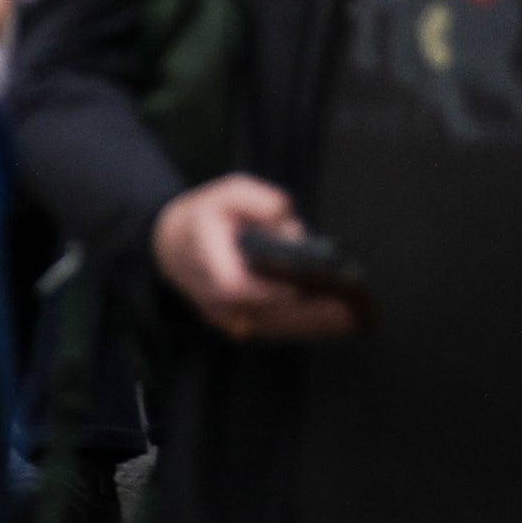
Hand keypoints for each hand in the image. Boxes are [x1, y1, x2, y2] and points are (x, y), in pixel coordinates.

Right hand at [151, 175, 360, 342]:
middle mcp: (209, 293)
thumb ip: (258, 200)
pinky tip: (334, 324)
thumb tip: (290, 226)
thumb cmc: (206, 216)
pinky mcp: (235, 326)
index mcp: (203, 256)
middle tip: (346, 307)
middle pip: (260, 311)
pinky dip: (304, 328)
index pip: (232, 285)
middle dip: (305, 311)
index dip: (266, 290)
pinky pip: (271, 330)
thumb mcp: (227, 192)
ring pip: (269, 326)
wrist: (171, 244)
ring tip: (351, 318)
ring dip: (311, 324)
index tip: (299, 286)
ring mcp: (221, 314)